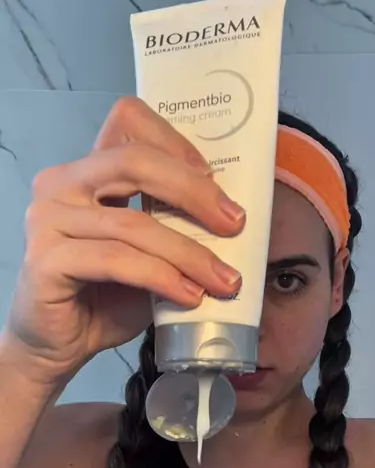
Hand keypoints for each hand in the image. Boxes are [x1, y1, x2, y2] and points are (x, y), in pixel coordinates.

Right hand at [5, 96, 243, 384]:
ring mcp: (48, 220)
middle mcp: (61, 184)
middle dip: (193, 192)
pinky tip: (190, 296)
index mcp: (87, 171)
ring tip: (223, 281)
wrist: (61, 345)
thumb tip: (232, 218)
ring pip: (133, 223)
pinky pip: (117, 261)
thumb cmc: (105, 297)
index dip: (175, 142)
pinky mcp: (46, 260)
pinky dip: (162, 278)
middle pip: (134, 162)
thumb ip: (173, 225)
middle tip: (234, 224)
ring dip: (188, 253)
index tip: (214, 177)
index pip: (128, 122)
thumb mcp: (149, 252)